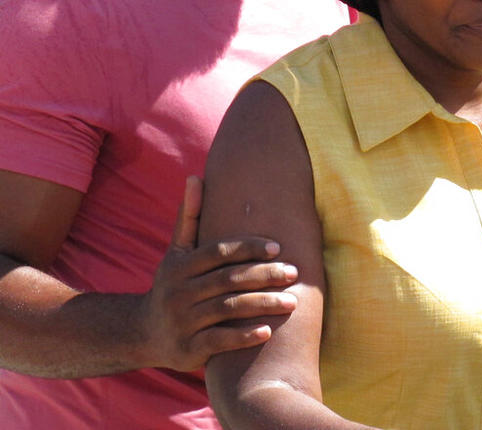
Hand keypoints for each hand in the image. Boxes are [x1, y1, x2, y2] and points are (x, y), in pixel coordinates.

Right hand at [136, 176, 298, 371]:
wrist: (141, 333)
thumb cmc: (171, 284)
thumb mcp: (176, 251)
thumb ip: (190, 217)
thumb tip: (194, 176)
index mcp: (180, 266)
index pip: (219, 252)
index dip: (248, 248)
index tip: (279, 248)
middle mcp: (179, 292)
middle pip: (228, 280)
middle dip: (264, 275)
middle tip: (295, 273)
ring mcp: (182, 322)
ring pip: (227, 309)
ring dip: (262, 305)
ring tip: (293, 303)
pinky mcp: (186, 349)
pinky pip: (219, 341)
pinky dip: (243, 337)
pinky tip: (268, 332)